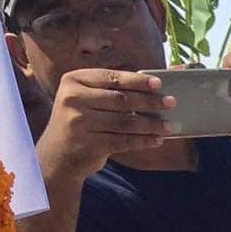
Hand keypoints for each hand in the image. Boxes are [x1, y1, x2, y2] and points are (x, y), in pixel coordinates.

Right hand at [35, 69, 174, 180]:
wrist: (58, 154)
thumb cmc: (82, 121)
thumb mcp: (87, 99)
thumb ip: (110, 90)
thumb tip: (152, 85)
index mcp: (74, 80)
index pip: (111, 77)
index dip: (137, 80)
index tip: (159, 84)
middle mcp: (73, 98)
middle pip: (121, 99)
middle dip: (149, 101)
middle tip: (171, 103)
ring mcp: (79, 122)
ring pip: (125, 121)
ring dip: (151, 124)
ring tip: (169, 125)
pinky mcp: (88, 143)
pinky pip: (123, 141)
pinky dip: (143, 141)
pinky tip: (157, 140)